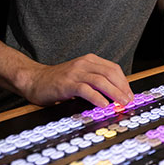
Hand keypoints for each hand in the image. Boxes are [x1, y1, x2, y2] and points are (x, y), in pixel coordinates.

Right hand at [16, 53, 132, 107]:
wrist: (34, 79)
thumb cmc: (58, 80)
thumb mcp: (80, 76)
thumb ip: (95, 81)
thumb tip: (115, 95)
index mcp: (89, 60)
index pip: (113, 69)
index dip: (124, 82)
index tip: (129, 94)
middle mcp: (84, 64)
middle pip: (110, 74)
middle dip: (122, 88)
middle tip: (128, 100)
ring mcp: (75, 73)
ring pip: (100, 81)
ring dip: (114, 92)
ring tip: (121, 103)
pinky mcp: (67, 83)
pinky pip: (85, 89)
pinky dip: (97, 97)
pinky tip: (104, 104)